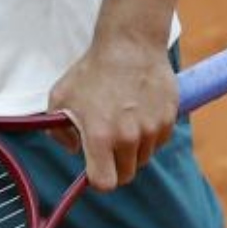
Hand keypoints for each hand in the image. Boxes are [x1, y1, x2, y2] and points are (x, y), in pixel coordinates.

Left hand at [47, 34, 177, 191]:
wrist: (130, 44)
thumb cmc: (91, 71)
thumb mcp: (60, 97)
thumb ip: (58, 130)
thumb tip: (73, 149)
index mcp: (100, 136)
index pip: (104, 183)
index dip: (98, 181)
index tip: (94, 170)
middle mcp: (128, 137)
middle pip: (126, 175)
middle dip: (115, 166)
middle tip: (107, 145)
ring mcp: (151, 129)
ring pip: (143, 158)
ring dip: (133, 149)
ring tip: (122, 120)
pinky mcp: (168, 120)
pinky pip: (157, 141)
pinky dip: (149, 134)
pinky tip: (138, 111)